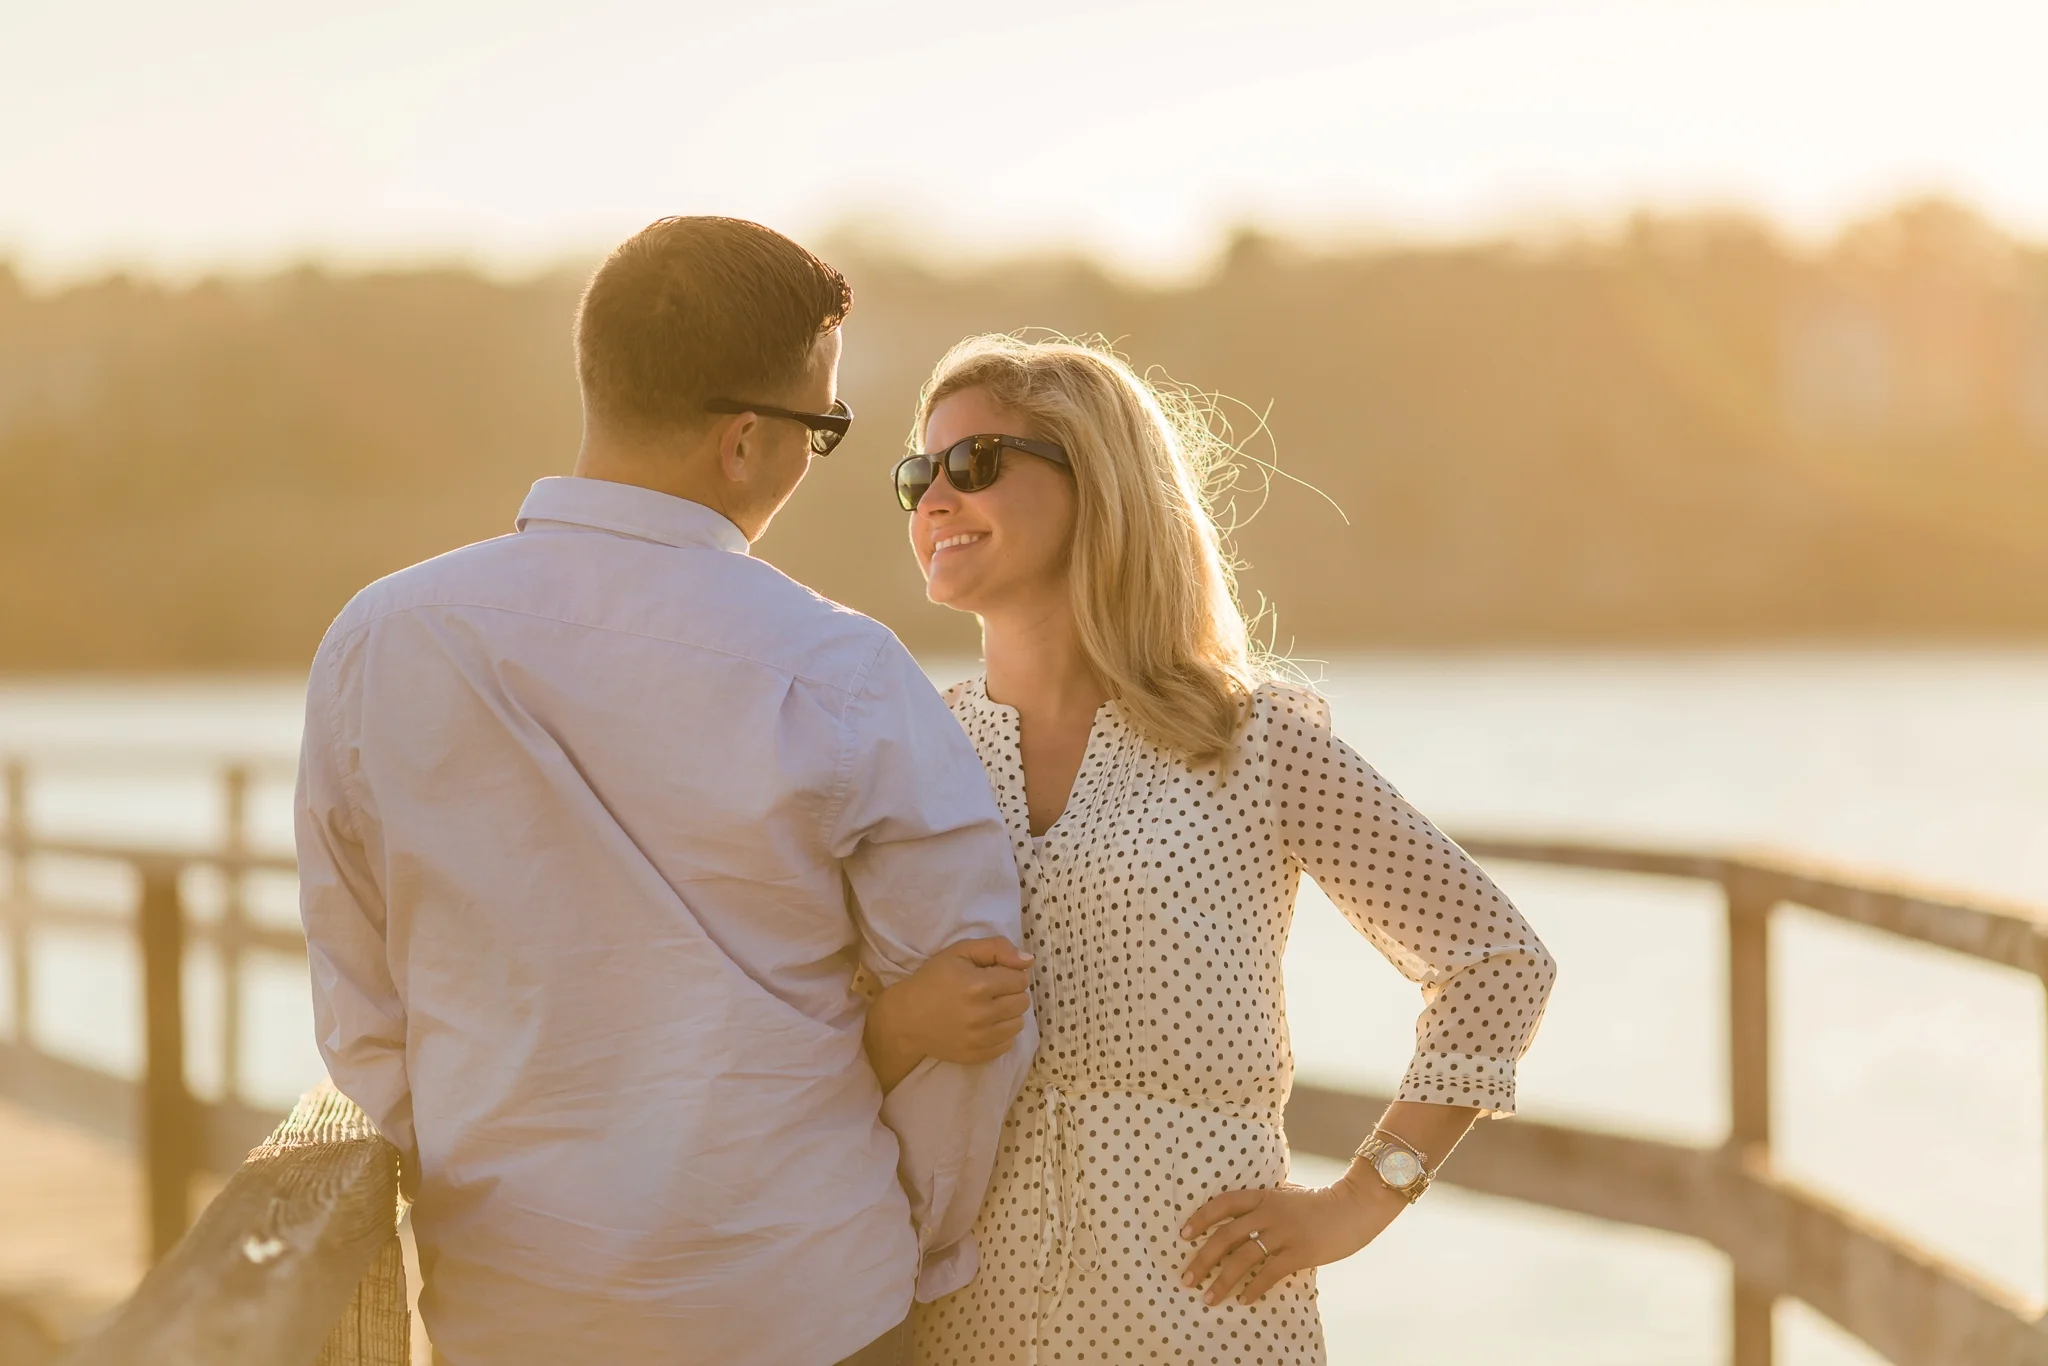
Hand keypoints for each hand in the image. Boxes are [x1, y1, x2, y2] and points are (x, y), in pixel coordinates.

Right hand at [871, 936, 1032, 1067]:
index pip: (1020, 979)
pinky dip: (1001, 1033)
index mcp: (978, 985)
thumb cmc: (933, 979)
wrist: (905, 1018)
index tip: (993, 974)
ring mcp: (979, 1039)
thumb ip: (997, 948)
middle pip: (1023, 1002)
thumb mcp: (960, 952)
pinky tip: (984, 1025)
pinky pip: (1008, 1044)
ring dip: (1008, 1014)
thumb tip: (1028, 960)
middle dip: (1011, 993)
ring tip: (988, 1008)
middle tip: (991, 991)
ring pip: (1019, 1024)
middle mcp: (981, 1014)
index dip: (1009, 974)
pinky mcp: (977, 1056)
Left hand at [1179, 1169, 1402, 1305]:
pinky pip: (1269, 1273)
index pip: (1223, 1203)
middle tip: (1186, 1277)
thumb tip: (1242, 1218)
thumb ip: (1266, 1204)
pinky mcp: (1300, 1252)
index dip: (1201, 1218)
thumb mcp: (1289, 1194)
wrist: (1356, 1206)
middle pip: (1225, 1236)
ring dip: (1222, 1280)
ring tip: (1209, 1297)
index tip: (1183, 1235)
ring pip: (1242, 1258)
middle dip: (1202, 1258)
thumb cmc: (1321, 1202)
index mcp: (1264, 1196)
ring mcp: (1285, 1233)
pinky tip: (1243, 1300)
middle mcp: (1270, 1213)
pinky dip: (1253, 1288)